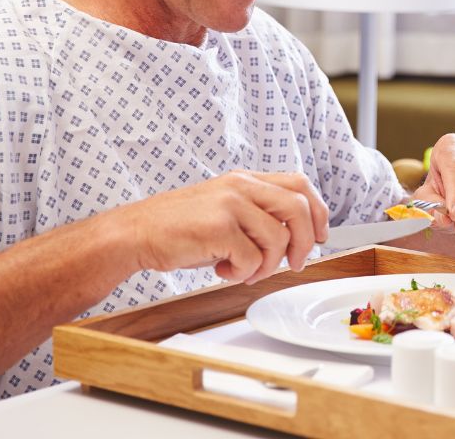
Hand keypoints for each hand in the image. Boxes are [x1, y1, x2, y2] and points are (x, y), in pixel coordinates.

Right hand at [116, 170, 328, 284]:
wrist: (134, 233)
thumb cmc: (179, 228)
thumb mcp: (224, 210)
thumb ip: (257, 215)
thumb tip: (296, 238)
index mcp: (245, 179)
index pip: (300, 184)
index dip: (318, 211)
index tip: (321, 236)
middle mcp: (240, 186)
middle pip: (299, 207)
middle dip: (305, 242)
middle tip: (294, 264)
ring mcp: (229, 205)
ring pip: (278, 239)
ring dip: (267, 265)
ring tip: (243, 271)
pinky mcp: (218, 228)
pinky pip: (251, 259)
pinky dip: (242, 274)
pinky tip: (222, 270)